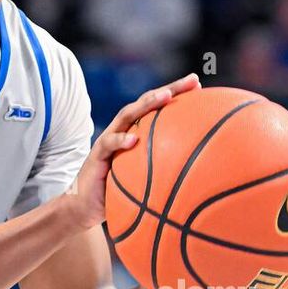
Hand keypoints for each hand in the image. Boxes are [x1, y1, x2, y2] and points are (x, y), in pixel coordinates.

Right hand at [62, 73, 200, 230]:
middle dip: (168, 89)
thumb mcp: (147, 183)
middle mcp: (123, 130)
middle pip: (145, 102)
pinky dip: (121, 140)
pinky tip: (133, 140)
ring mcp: (108, 139)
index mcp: (136, 133)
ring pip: (127, 114)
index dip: (176, 94)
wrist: (86, 206)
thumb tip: (201, 180)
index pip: (157, 108)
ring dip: (146, 104)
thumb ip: (166, 175)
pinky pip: (109, 144)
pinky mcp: (97, 155)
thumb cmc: (119, 194)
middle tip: (191, 81)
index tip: (197, 85)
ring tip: (165, 97)